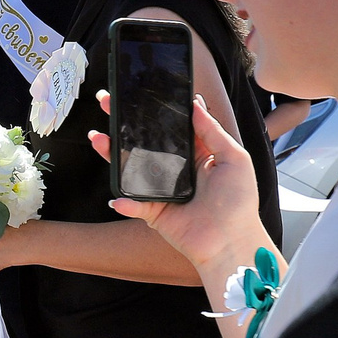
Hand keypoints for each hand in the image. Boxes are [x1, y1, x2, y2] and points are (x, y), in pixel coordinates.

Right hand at [88, 91, 266, 273]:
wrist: (230, 242)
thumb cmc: (239, 202)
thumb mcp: (235, 158)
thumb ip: (213, 131)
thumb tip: (196, 103)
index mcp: (197, 155)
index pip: (170, 128)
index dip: (153, 112)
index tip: (137, 95)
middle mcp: (176, 170)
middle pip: (144, 143)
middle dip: (123, 125)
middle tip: (106, 104)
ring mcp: (162, 190)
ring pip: (131, 169)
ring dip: (112, 154)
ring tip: (98, 138)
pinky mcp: (153, 212)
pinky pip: (133, 204)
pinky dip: (125, 202)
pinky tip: (118, 198)